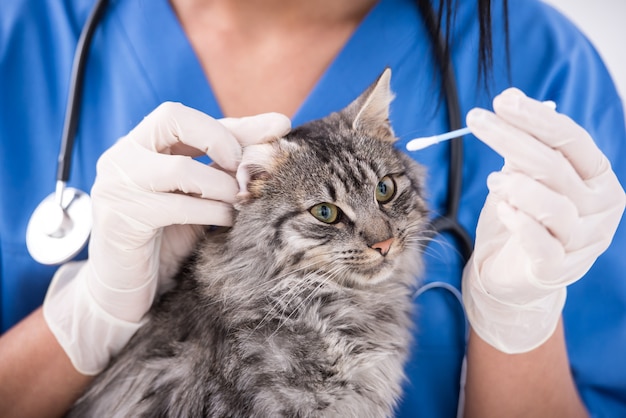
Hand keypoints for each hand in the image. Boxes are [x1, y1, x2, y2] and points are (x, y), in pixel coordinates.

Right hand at [43, 103, 290, 373]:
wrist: (125, 290)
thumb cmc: (166, 238)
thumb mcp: (200, 194)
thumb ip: (227, 163)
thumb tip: (278, 127)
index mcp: (141, 144)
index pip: (189, 117)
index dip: (237, 122)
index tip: (281, 126)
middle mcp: (123, 156)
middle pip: (173, 117)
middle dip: (220, 139)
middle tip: (243, 169)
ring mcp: (116, 185)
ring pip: (180, 168)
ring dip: (221, 185)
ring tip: (238, 201)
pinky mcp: (121, 219)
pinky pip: (176, 206)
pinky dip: (211, 211)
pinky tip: (225, 221)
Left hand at [462, 88, 624, 352]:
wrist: (514, 275)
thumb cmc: (524, 219)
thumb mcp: (526, 178)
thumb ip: (525, 144)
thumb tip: (512, 97)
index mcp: (598, 179)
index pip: (573, 140)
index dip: (536, 118)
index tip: (501, 100)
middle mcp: (600, 210)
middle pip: (555, 167)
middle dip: (512, 139)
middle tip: (476, 121)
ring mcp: (582, 243)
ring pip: (554, 206)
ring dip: (518, 186)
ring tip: (492, 181)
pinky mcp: (557, 270)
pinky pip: (541, 243)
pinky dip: (520, 222)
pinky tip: (502, 209)